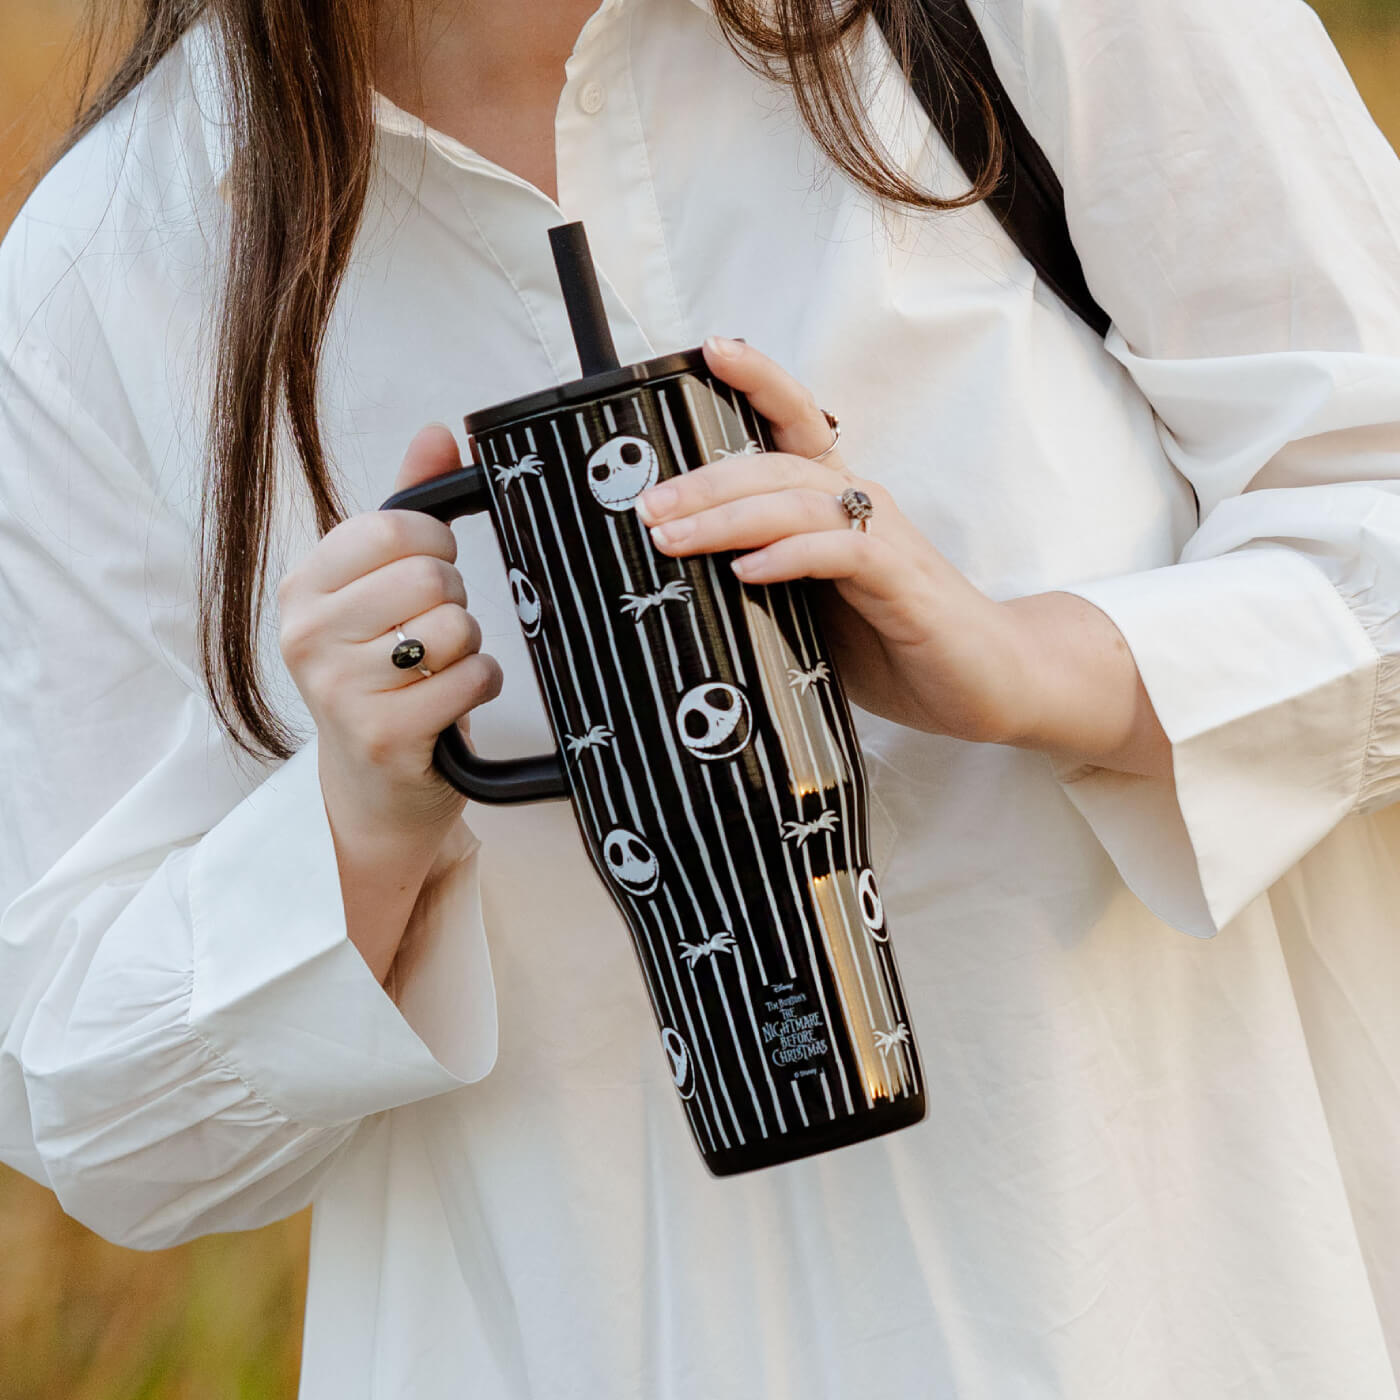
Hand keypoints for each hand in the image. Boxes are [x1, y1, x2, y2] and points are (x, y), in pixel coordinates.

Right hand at [277, 424, 502, 977]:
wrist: (373, 790)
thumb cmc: (382, 679)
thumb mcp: (380, 591)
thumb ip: (408, 507)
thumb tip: (439, 433)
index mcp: (303, 589)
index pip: (392, 526)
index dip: (435, 544)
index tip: (431, 571)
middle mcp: (308, 635)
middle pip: (429, 576)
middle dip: (455, 603)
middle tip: (437, 633)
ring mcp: (339, 688)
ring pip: (454, 627)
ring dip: (470, 648)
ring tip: (440, 670)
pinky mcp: (382, 733)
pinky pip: (470, 677)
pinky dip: (480, 685)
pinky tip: (453, 701)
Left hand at [639, 337, 1169, 775]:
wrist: (989, 682)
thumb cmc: (899, 643)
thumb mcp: (815, 613)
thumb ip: (767, 588)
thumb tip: (686, 589)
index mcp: (838, 503)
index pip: (795, 423)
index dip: (759, 379)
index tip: (710, 349)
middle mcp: (860, 503)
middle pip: (775, 463)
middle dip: (702, 480)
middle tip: (646, 506)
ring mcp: (884, 536)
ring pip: (795, 502)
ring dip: (726, 518)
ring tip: (672, 538)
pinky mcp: (901, 579)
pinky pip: (839, 551)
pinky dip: (789, 556)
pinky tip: (748, 570)